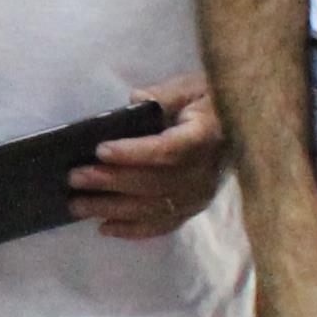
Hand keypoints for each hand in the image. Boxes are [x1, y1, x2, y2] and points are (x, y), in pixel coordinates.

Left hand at [73, 80, 227, 238]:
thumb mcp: (191, 87)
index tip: (101, 150)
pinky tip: (104, 227)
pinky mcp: (194, 209)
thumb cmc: (209, 102)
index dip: (133, 153)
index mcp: (205, 137)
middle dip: (110, 181)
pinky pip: (162, 225)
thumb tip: (136, 101)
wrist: (241, 128)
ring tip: (77, 205)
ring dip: (112, 208)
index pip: (167, 150)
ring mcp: (200, 196)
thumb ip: (164, 95)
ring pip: (152, 207)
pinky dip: (132, 229)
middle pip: (153, 182)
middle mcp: (204, 173)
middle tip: (75, 177)